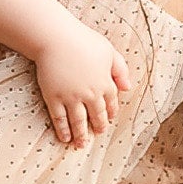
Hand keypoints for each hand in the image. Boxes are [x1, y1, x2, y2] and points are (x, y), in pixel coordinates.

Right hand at [34, 8, 131, 149]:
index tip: (108, 118)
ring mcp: (71, 98)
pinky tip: (64, 138)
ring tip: (81, 145)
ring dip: (81, 135)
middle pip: (96, 115)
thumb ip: (120, 70)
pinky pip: (59, 118)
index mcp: (105, 83)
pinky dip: (63, 130)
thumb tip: (128, 88)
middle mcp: (90, 94)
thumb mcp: (109, 51)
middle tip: (98, 133)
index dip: (110, 112)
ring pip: (78, 121)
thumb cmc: (83, 41)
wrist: (56, 39)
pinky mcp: (54, 98)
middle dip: (98, 126)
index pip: (111, 103)